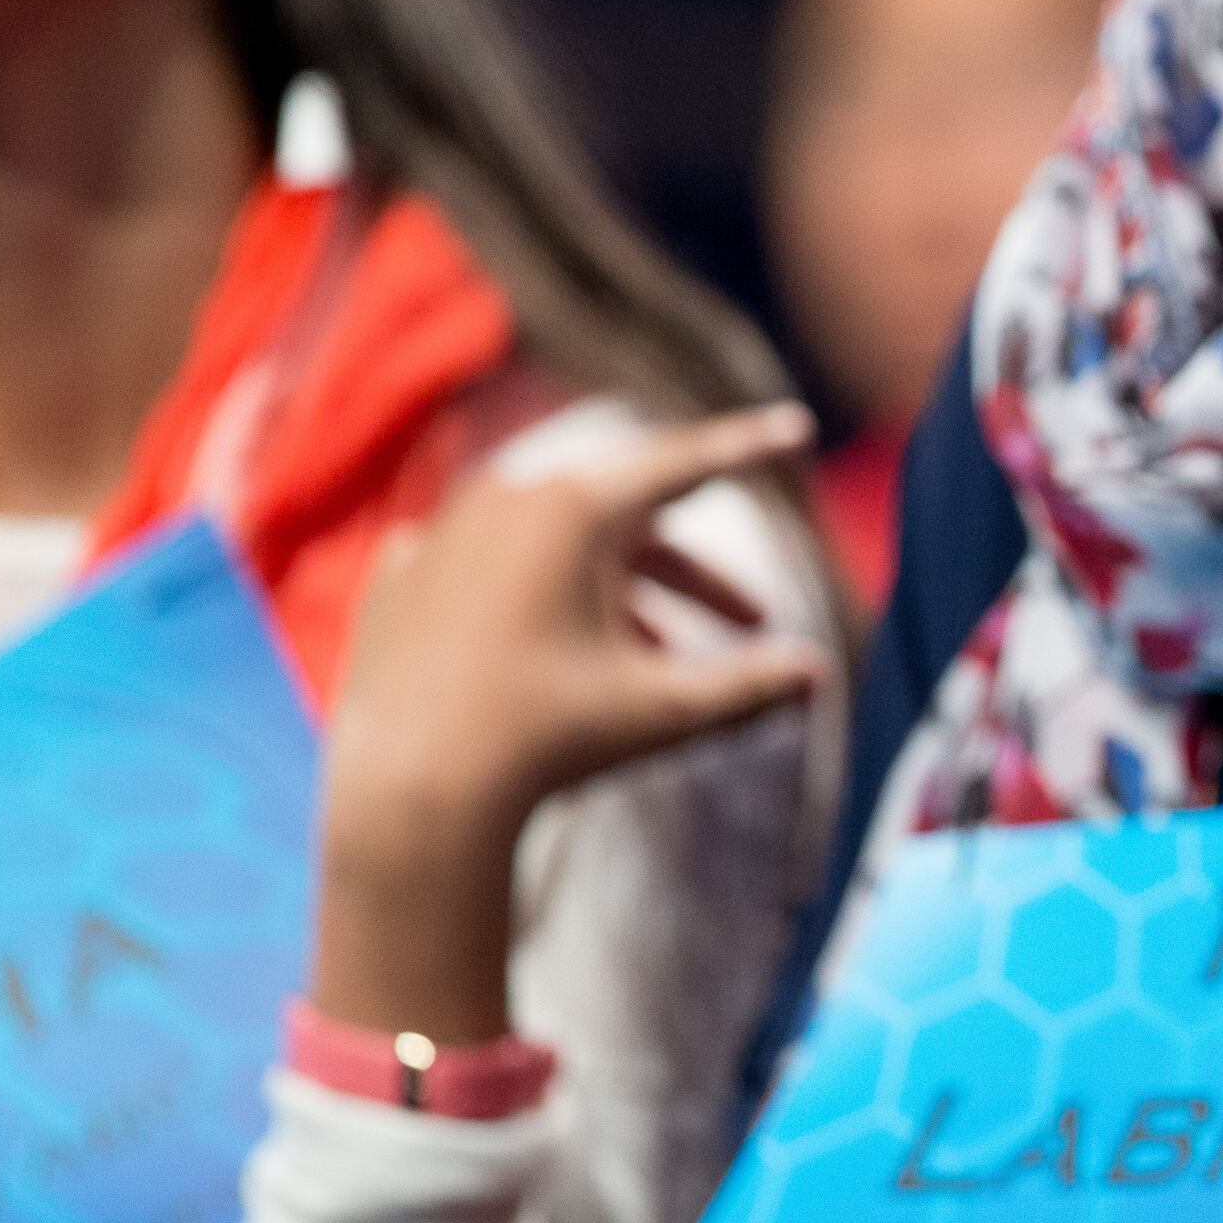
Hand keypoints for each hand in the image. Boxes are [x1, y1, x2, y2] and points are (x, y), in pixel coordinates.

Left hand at [312, 404, 825, 1041]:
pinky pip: (488, 567)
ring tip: (664, 653)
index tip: (797, 427)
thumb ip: (750, 685)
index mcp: (574, 509)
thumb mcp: (664, 711)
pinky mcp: (401, 579)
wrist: (408, 794)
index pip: (685, 464)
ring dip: (623, 590)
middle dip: (693, 572)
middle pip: (627, 516)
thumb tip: (820, 672)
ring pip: (559, 543)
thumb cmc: (544, 742)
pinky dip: (537, 594)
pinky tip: (555, 639)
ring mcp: (444, 535)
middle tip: (751, 619)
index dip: (750, 448)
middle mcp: (505, 500)